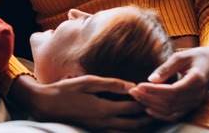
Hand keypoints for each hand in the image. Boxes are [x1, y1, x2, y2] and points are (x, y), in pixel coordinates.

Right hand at [10, 74, 151, 130]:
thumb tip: (132, 85)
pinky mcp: (95, 130)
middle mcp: (104, 123)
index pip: (132, 108)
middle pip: (134, 124)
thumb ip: (111, 84)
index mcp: (104, 109)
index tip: (156, 96)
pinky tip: (131, 123)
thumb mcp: (88, 82)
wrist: (47, 105)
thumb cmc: (66, 90)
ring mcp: (99, 129)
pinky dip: (127, 129)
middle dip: (148, 118)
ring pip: (126, 132)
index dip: (145, 102)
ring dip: (140, 125)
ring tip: (151, 118)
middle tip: (161, 111)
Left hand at [129, 44, 208, 121]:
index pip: (173, 91)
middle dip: (149, 98)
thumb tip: (150, 79)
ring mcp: (196, 103)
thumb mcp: (181, 56)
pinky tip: (148, 109)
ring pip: (171, 111)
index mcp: (197, 80)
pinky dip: (161, 114)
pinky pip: (176, 115)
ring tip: (137, 98)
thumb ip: (166, 68)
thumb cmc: (197, 56)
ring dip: (152, 106)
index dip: (154, 91)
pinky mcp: (192, 106)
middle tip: (132, 91)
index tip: (138, 85)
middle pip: (170, 103)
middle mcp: (198, 95)